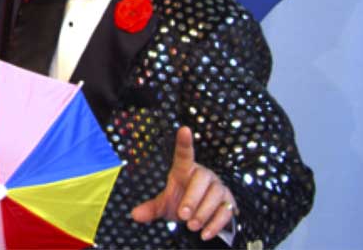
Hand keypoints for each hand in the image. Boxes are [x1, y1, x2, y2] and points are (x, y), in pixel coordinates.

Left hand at [131, 126, 237, 240]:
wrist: (201, 215)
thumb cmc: (181, 202)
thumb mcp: (164, 205)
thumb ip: (151, 208)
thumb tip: (134, 214)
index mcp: (185, 170)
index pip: (184, 154)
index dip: (184, 142)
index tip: (184, 129)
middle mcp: (203, 174)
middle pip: (202, 178)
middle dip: (192, 199)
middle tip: (183, 216)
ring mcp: (218, 186)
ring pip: (215, 194)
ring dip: (203, 212)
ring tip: (192, 226)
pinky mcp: (228, 200)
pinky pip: (226, 210)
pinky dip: (215, 224)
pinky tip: (205, 233)